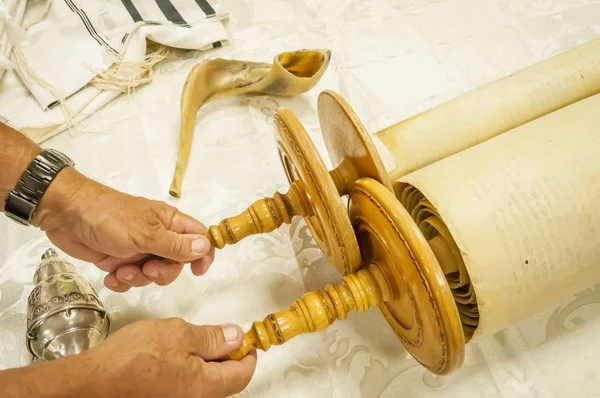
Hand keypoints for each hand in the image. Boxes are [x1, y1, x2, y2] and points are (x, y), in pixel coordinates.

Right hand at [0, 319, 256, 397]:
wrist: (93, 383)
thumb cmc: (131, 359)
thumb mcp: (178, 334)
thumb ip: (211, 337)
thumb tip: (236, 337)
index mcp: (204, 386)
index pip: (242, 375)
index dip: (249, 355)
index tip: (250, 341)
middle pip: (225, 382)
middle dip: (228, 359)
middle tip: (223, 338)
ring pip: (204, 384)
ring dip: (206, 364)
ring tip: (194, 343)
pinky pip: (185, 388)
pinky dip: (189, 371)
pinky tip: (174, 356)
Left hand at [31, 167, 214, 291]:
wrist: (66, 216)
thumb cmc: (109, 217)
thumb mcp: (146, 234)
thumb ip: (176, 245)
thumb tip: (206, 247)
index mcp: (169, 222)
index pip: (199, 238)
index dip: (203, 254)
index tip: (197, 271)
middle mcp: (158, 236)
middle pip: (177, 263)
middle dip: (162, 272)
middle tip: (147, 268)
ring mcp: (139, 249)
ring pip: (154, 274)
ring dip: (139, 278)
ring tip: (121, 271)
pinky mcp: (120, 260)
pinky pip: (132, 278)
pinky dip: (123, 281)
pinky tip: (111, 277)